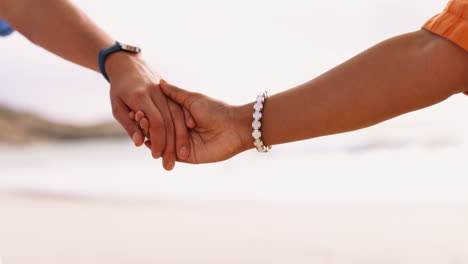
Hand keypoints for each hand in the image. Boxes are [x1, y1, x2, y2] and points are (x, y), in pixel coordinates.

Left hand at [105, 52, 189, 169]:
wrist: (128, 63)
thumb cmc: (119, 88)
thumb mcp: (117, 107)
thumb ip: (129, 125)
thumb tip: (140, 144)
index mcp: (141, 96)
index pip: (156, 122)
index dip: (159, 141)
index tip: (158, 156)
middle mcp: (157, 93)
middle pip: (169, 122)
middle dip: (171, 145)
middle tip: (170, 165)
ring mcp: (167, 92)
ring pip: (178, 117)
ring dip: (181, 138)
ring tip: (181, 156)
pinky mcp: (173, 93)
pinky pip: (181, 110)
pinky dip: (184, 125)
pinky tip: (187, 140)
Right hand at [147, 80, 253, 163]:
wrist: (234, 127)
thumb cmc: (216, 110)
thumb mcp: (192, 99)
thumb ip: (175, 94)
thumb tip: (159, 82)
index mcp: (183, 117)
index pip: (161, 116)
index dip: (149, 112)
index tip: (138, 106)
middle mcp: (181, 131)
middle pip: (159, 130)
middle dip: (147, 124)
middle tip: (137, 116)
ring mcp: (183, 144)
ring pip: (162, 142)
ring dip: (150, 135)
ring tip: (141, 125)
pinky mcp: (187, 157)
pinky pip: (169, 154)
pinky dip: (159, 149)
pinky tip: (148, 142)